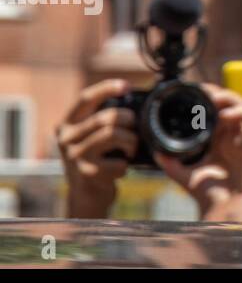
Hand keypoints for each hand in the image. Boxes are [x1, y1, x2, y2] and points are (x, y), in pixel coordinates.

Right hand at [57, 79, 136, 218]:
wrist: (86, 196)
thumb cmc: (96, 160)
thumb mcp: (90, 137)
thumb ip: (102, 119)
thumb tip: (131, 97)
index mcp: (68, 124)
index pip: (85, 98)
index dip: (106, 88)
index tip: (126, 86)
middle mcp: (66, 139)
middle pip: (105, 117)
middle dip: (128, 119)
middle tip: (134, 128)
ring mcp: (75, 157)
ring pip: (113, 135)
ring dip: (131, 141)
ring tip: (131, 149)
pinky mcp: (86, 174)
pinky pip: (118, 161)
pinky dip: (126, 165)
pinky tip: (121, 169)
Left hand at [156, 86, 241, 218]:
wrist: (228, 209)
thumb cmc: (213, 195)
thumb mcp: (188, 176)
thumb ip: (172, 165)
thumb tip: (155, 154)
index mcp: (218, 140)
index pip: (215, 111)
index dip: (207, 99)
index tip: (192, 92)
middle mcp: (232, 135)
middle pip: (229, 104)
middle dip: (217, 93)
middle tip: (202, 90)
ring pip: (241, 106)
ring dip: (229, 98)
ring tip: (213, 97)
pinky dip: (239, 112)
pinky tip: (225, 115)